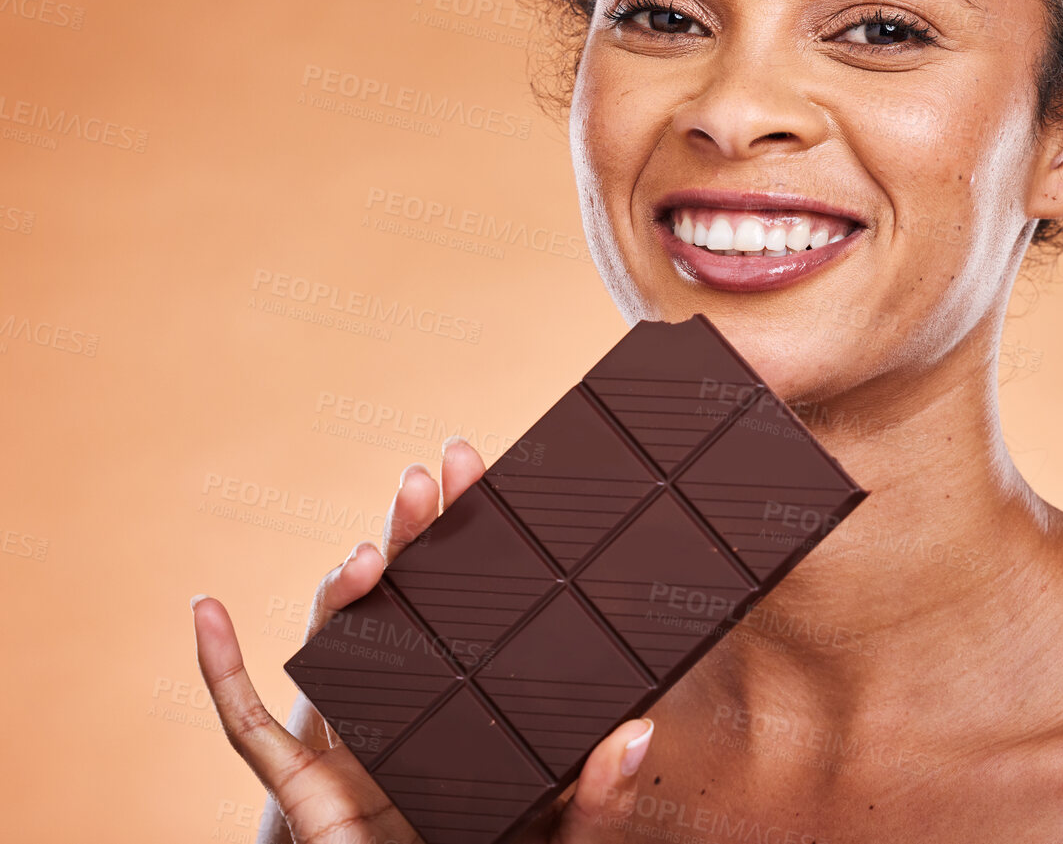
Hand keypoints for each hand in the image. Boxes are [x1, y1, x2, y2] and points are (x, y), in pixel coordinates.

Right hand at [193, 439, 655, 843]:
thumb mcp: (566, 836)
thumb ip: (598, 797)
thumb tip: (638, 733)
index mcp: (473, 703)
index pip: (474, 602)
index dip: (473, 535)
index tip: (485, 472)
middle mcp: (411, 708)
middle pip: (404, 602)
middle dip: (412, 534)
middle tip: (429, 478)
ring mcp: (353, 744)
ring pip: (335, 644)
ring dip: (340, 587)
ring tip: (370, 554)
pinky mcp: (304, 791)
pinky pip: (247, 729)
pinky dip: (220, 668)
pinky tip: (207, 611)